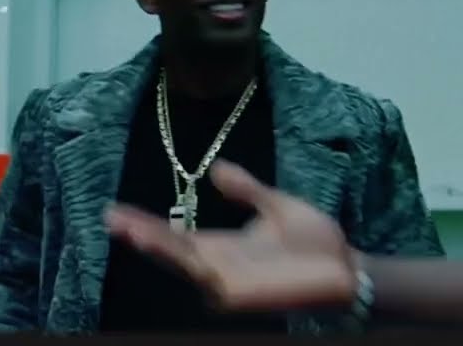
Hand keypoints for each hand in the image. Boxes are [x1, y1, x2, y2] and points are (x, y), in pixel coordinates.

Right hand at [104, 159, 357, 313]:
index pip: (175, 235)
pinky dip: (187, 265)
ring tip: (128, 229)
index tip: (115, 210)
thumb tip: (216, 169)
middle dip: (140, 234)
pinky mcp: (243, 293)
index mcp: (223, 247)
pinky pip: (208, 278)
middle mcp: (219, 266)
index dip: (146, 224)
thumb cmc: (318, 242)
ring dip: (155, 247)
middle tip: (111, 218)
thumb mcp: (277, 204)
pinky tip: (171, 251)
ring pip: (183, 263)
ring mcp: (230, 282)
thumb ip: (247, 189)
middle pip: (170, 250)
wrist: (351, 267)